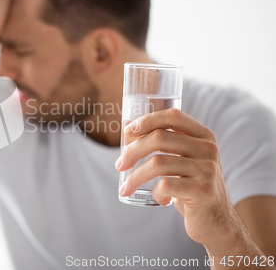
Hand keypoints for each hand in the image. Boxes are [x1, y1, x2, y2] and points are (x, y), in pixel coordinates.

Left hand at [115, 108, 239, 248]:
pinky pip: (166, 185)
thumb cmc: (192, 187)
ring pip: (158, 163)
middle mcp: (208, 149)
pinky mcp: (203, 191)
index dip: (146, 120)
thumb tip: (127, 126)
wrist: (218, 222)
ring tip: (126, 188)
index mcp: (203, 136)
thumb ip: (165, 143)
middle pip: (159, 138)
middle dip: (132, 151)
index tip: (127, 132)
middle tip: (120, 165)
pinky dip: (155, 193)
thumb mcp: (184, 160)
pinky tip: (159, 199)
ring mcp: (208, 169)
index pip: (172, 116)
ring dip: (135, 177)